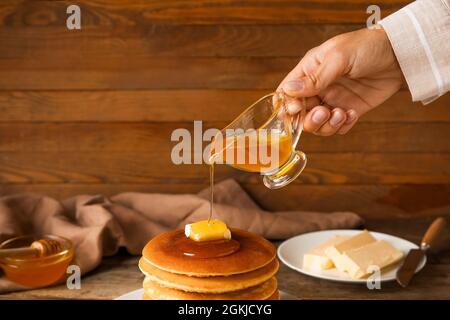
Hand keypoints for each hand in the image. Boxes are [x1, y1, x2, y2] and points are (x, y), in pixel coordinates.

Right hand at [278, 27, 403, 135]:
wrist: (399, 54)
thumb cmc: (366, 47)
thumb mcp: (338, 58)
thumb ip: (315, 78)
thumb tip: (289, 91)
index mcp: (309, 71)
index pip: (287, 92)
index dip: (287, 105)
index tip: (297, 108)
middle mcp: (318, 88)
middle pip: (300, 114)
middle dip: (309, 119)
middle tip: (324, 112)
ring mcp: (333, 101)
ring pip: (317, 125)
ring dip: (326, 125)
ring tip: (341, 114)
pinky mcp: (349, 111)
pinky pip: (337, 128)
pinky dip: (342, 126)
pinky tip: (353, 113)